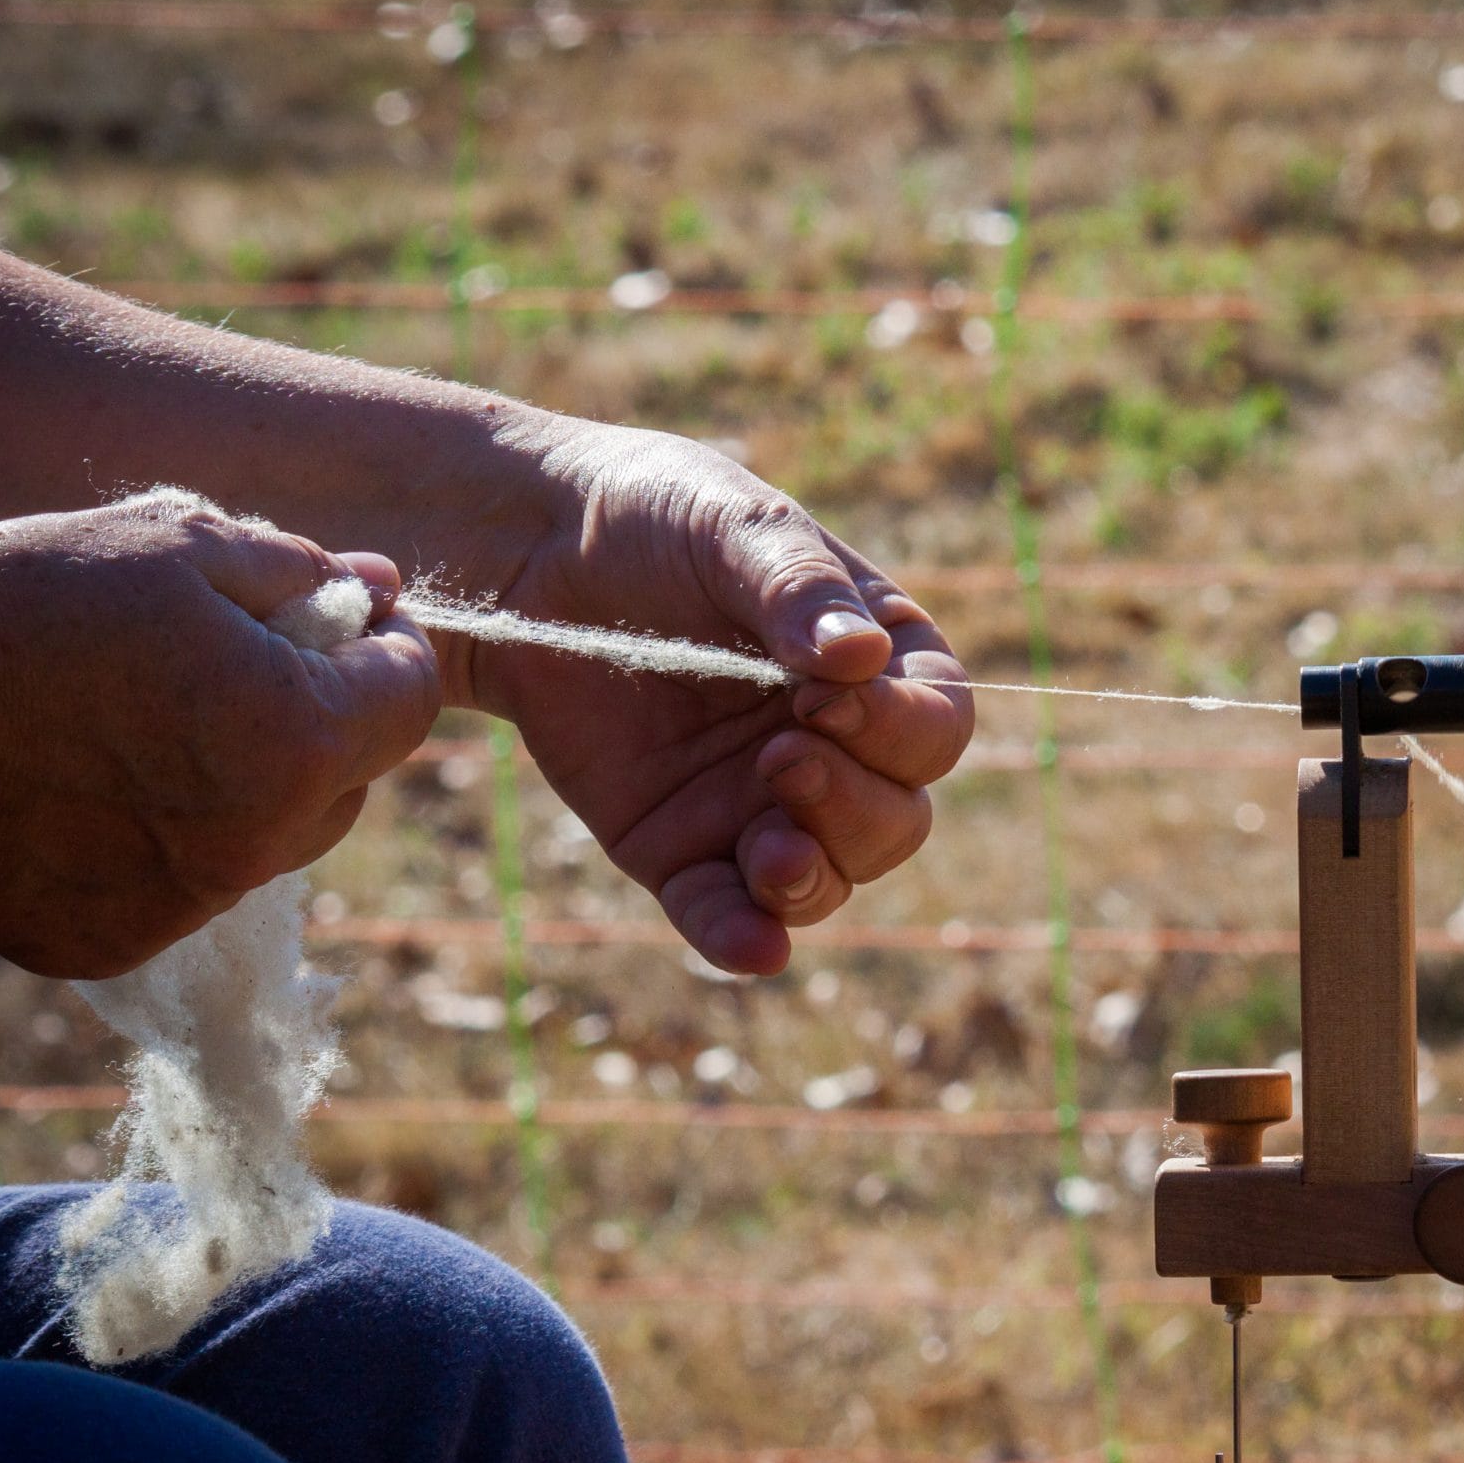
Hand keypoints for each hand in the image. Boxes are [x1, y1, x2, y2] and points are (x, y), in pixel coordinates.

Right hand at [0, 489, 439, 977]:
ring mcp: (190, 908)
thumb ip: (298, 571)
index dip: (389, 648)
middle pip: (353, 779)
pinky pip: (190, 887)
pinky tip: (91, 783)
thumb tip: (380, 590)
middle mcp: (262, 842)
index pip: (412, 697)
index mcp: (298, 736)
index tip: (342, 621)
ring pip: (278, 839)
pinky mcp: (119, 946)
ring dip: (251, 784)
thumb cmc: (19, 603)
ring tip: (148, 720)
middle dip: (321, 718)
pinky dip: (168, 840)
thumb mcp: (171, 545)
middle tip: (229, 663)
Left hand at [421, 419, 972, 975]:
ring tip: (767, 848)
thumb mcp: (733, 524)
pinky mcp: (681, 852)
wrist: (526, 554)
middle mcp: (837, 747)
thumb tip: (860, 657)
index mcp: (879, 664)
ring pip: (829, 879)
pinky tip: (752, 946)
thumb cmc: (655, 516)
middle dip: (854, 808)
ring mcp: (760, 807)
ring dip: (812, 877)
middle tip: (781, 758)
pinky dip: (743, 939)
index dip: (900, 730)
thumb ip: (796, 587)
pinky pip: (725, 915)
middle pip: (897, 820)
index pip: (936, 726)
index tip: (823, 694)